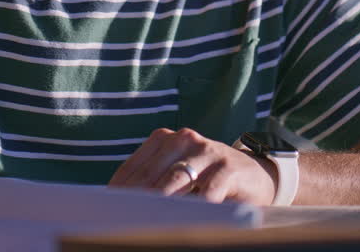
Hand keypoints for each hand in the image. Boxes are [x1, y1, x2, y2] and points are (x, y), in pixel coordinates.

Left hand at [107, 127, 277, 204]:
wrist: (253, 174)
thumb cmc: (206, 177)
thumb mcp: (179, 174)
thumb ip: (153, 181)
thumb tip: (118, 203)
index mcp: (164, 139)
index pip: (133, 168)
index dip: (118, 191)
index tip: (106, 212)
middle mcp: (184, 139)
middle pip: (151, 174)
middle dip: (136, 199)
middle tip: (122, 220)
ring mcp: (206, 151)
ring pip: (175, 180)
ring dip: (161, 202)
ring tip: (146, 220)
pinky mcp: (228, 167)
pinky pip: (209, 189)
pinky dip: (198, 205)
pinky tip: (189, 218)